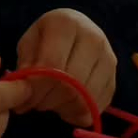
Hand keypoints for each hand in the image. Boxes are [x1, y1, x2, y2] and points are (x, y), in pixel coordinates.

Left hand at [14, 9, 117, 123]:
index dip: (37, 87)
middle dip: (49, 100)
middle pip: (71, 83)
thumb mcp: (29, 44)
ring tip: (50, 102)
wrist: (76, 32)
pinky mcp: (114, 80)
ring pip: (85, 98)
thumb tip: (23, 95)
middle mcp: (93, 38)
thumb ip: (25, 67)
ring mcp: (108, 59)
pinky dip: (77, 114)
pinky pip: (95, 107)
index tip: (25, 97)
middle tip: (36, 103)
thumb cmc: (47, 39)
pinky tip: (65, 106)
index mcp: (67, 24)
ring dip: (63, 108)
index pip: (53, 64)